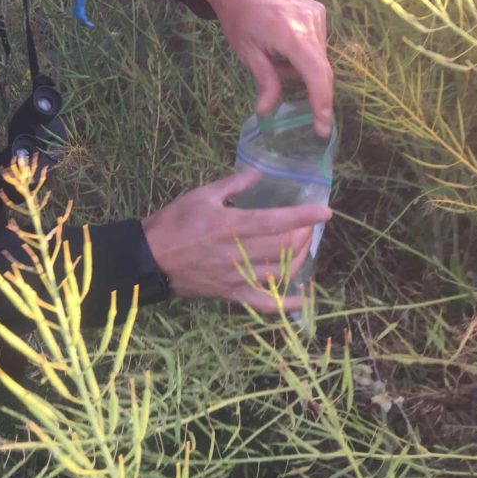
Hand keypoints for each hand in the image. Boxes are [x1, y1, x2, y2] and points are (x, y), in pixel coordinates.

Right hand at [141, 170, 331, 313]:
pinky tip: (304, 299)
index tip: (325, 211)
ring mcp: (237, 277)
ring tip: (302, 246)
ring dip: (299, 259)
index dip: (303, 217)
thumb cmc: (175, 222)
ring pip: (281, 272)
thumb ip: (233, 184)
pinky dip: (288, 303)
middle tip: (308, 224)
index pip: (275, 221)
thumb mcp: (202, 194)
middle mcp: (238, 253)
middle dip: (303, 234)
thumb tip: (259, 173)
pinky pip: (266, 304)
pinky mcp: (232, 294)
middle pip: (284, 247)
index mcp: (231, 226)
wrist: (151, 258)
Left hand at [192, 0, 332, 135]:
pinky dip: (303, 53)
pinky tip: (283, 42)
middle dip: (304, 83)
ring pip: (318, 58)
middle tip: (280, 79)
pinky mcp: (318, 10)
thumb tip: (266, 112)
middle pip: (320, 68)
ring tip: (274, 54)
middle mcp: (312, 22)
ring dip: (300, 66)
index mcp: (292, 34)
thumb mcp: (248, 53)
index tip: (323, 129)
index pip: (315, 74)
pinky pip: (317, 44)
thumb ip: (265, 81)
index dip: (321, 103)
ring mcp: (318, 14)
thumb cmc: (239, 19)